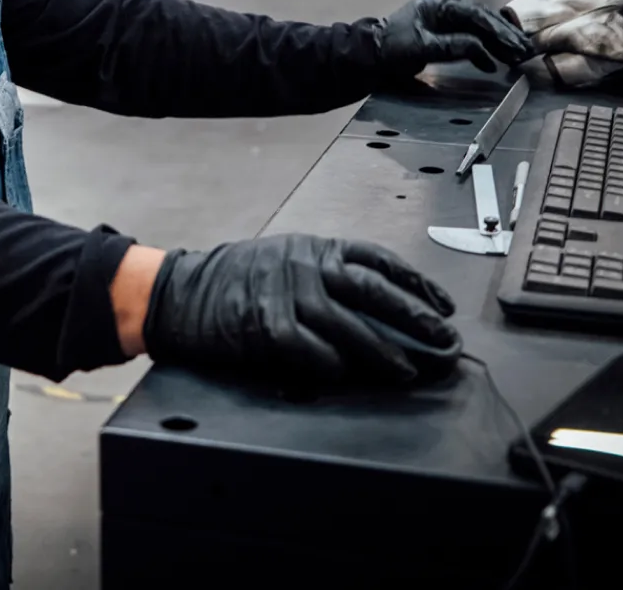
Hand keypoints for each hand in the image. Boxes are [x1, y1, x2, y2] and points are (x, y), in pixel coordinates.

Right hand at [142, 234, 459, 386]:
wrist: (181, 293)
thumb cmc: (232, 278)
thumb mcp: (284, 258)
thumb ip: (324, 272)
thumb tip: (375, 303)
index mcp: (313, 248)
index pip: (377, 259)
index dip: (415, 281)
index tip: (441, 303)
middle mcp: (305, 266)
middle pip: (373, 291)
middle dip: (414, 316)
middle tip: (442, 338)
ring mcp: (286, 294)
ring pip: (348, 325)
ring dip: (382, 350)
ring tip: (407, 370)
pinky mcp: (266, 325)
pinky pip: (310, 349)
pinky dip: (331, 363)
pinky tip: (345, 374)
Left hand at [377, 0, 534, 75]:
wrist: (371, 56)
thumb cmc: (391, 48)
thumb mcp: (420, 47)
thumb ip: (450, 46)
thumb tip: (480, 48)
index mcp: (438, 5)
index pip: (475, 14)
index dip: (496, 29)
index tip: (512, 43)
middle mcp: (445, 10)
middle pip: (482, 19)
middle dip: (504, 35)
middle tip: (523, 50)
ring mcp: (445, 22)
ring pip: (479, 29)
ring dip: (498, 42)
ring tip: (517, 55)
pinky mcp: (445, 35)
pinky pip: (471, 39)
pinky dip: (485, 49)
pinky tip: (496, 61)